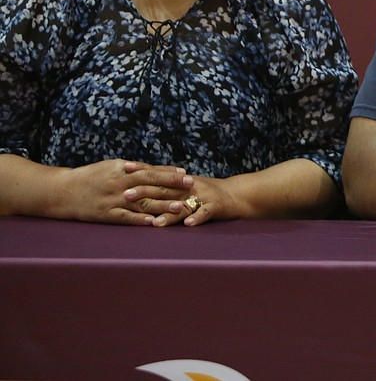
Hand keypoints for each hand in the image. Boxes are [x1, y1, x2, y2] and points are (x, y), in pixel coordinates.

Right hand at [59, 159, 193, 225]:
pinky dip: (141, 219)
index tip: (186, 174)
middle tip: (192, 187)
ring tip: (180, 206)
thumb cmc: (91, 177)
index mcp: (122, 170)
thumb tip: (158, 169)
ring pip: (142, 202)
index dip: (169, 173)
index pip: (151, 171)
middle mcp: (119, 184)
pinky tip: (155, 222)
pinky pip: (126, 218)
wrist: (62, 191)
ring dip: (162, 204)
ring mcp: (113, 200)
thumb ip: (135, 169)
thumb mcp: (112, 167)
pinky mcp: (106, 215)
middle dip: (172, 186)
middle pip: (150, 185)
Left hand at [125, 173, 240, 226]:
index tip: (122, 169)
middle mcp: (190, 187)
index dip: (141, 170)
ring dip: (168, 213)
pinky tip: (188, 224)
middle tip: (127, 195)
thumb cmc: (207, 193)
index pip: (158, 174)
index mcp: (181, 182)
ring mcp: (203, 196)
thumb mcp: (185, 186)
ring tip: (155, 222)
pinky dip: (197, 218)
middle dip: (145, 192)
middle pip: (165, 189)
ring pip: (183, 205)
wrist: (236, 195)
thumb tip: (138, 184)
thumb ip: (166, 186)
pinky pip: (205, 212)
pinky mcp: (216, 206)